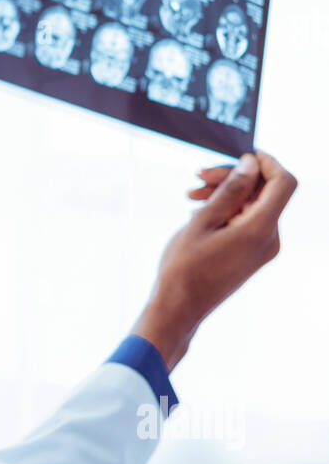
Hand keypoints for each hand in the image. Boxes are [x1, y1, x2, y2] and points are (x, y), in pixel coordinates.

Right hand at [132, 151, 297, 369]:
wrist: (178, 308)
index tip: (242, 155)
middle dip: (235, 178)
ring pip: (253, 206)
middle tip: (199, 176)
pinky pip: (247, 222)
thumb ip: (230, 190)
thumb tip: (251, 164)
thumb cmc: (184, 268)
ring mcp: (262, 249)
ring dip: (226, 194)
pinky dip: (227, 211)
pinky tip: (199, 211)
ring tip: (192, 194)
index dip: (267, 163)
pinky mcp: (252, 255)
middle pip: (264, 192)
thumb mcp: (202, 221)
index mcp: (260, 230)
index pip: (283, 183)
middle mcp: (270, 239)